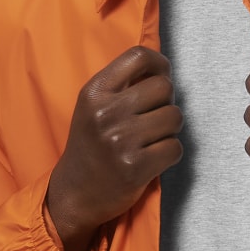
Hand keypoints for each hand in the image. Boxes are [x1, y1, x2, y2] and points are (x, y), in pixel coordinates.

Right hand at [46, 46, 182, 250]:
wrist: (74, 193)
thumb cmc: (90, 146)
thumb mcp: (93, 107)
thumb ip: (122, 85)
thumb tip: (164, 70)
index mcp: (93, 92)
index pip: (138, 56)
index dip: (160, 64)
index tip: (162, 75)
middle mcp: (105, 113)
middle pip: (164, 87)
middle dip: (166, 101)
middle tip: (154, 117)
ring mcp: (120, 141)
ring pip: (175, 117)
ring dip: (169, 129)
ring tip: (150, 139)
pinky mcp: (135, 167)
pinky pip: (175, 148)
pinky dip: (169, 153)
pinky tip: (152, 158)